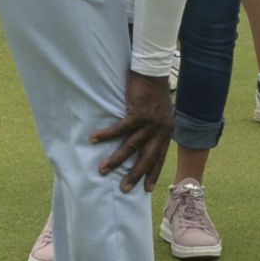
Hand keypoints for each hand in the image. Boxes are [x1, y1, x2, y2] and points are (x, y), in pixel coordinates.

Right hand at [90, 71, 172, 191]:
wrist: (153, 71)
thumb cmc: (154, 91)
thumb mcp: (160, 113)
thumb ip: (154, 128)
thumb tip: (145, 140)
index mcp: (166, 132)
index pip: (160, 158)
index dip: (153, 174)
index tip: (147, 189)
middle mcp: (160, 130)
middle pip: (147, 158)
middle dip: (135, 175)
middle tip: (124, 189)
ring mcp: (150, 122)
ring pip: (131, 147)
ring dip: (116, 159)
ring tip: (103, 170)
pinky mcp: (138, 113)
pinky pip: (120, 129)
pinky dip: (106, 135)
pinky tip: (93, 139)